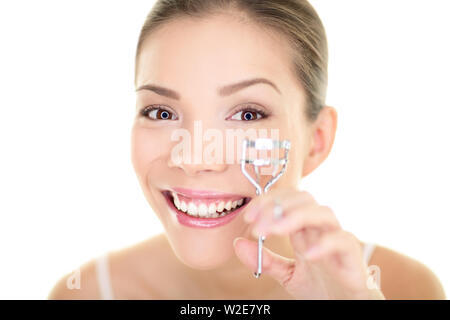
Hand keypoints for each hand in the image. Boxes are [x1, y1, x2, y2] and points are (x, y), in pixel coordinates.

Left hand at [233, 187, 384, 299]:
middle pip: (304, 199)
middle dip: (277, 206)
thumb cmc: (321, 287)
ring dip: (296, 217)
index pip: (286, 201)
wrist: (346, 307)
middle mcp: (320, 229)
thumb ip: (264, 259)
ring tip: (274, 230)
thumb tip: (237, 244)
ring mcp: (337, 240)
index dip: (267, 202)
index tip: (248, 216)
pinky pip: (343, 241)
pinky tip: (306, 254)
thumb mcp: (286, 274)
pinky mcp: (352, 257)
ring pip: (323, 213)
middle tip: (256, 223)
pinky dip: (325, 244)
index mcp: (304, 229)